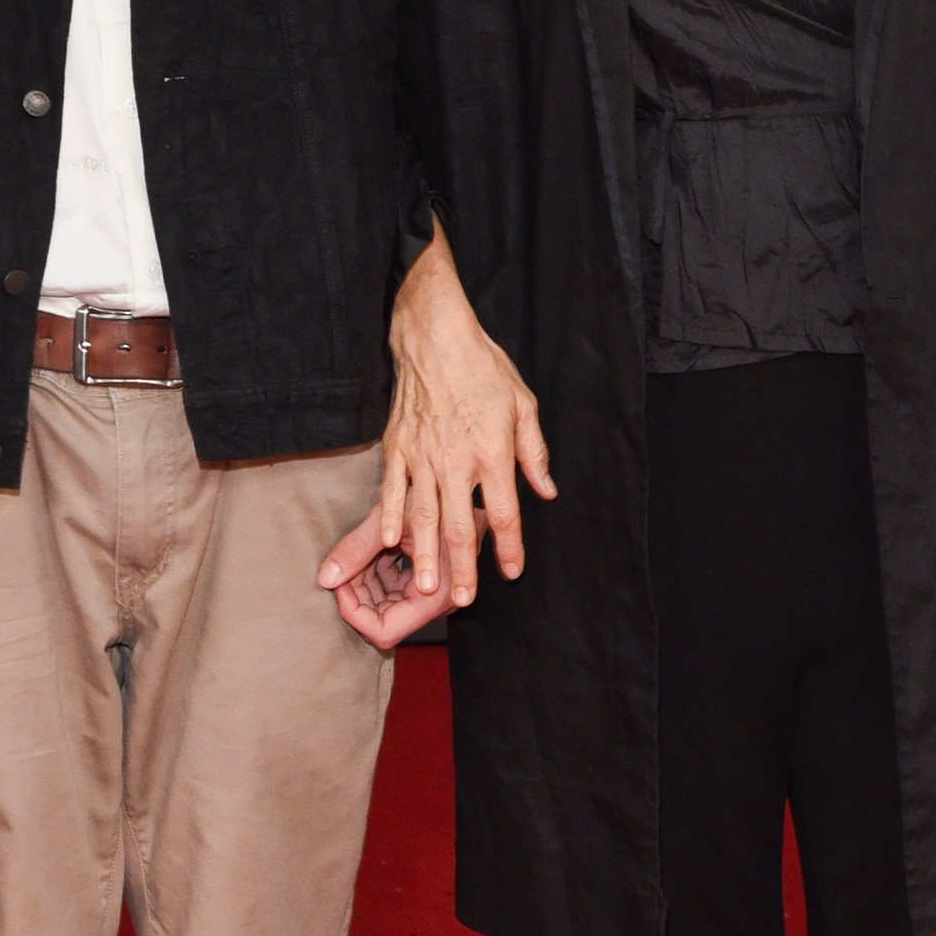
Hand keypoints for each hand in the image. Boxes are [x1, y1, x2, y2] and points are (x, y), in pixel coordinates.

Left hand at [312, 506, 465, 653]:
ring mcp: (432, 593)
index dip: (355, 612)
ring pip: (385, 605)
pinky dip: (376, 574)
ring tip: (358, 551)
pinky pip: (394, 590)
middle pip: (382, 619)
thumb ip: (356, 549)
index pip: (384, 630)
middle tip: (343, 564)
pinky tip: (371, 551)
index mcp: (435, 596)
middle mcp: (437, 602)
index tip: (339, 582)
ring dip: (364, 583)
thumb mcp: (390, 519)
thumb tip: (325, 579)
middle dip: (357, 595)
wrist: (462, 486)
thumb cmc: (435, 497)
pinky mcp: (427, 582)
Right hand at [318, 227, 552, 629]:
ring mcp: (421, 456)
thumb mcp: (523, 404)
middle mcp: (456, 460)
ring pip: (423, 516)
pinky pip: (392, 491)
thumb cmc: (482, 368)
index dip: (509, 546)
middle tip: (462, 598)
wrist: (434, 337)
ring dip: (424, 554)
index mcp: (492, 451)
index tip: (511, 571)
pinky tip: (390, 543)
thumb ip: (534, 453)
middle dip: (461, 566)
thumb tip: (546, 490)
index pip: (504, 511)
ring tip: (424, 585)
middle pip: (459, 524)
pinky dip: (391, 518)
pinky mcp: (396, 448)